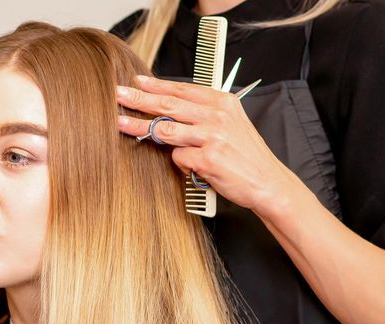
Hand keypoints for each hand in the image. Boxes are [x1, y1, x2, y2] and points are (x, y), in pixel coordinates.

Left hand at [115, 75, 304, 213]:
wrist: (267, 182)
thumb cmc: (245, 154)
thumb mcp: (230, 123)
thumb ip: (204, 112)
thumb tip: (169, 104)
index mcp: (222, 102)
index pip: (182, 90)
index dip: (156, 85)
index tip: (136, 81)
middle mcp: (217, 116)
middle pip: (169, 105)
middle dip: (139, 99)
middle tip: (117, 94)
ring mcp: (212, 137)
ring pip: (166, 130)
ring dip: (139, 127)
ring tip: (119, 123)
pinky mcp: (207, 159)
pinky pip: (179, 158)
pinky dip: (180, 163)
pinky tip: (193, 167)